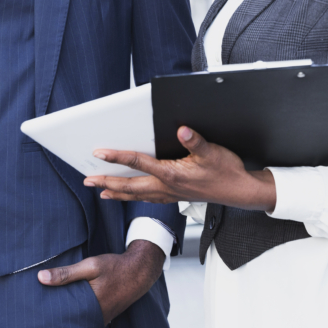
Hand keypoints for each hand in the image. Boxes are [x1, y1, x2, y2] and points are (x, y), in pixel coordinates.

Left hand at [36, 240, 164, 324]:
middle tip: (38, 311)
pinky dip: (79, 314)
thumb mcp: (91, 265)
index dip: (49, 313)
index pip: (63, 317)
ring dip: (68, 315)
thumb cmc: (115, 267)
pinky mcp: (106, 316)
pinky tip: (71, 307)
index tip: (35, 309)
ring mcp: (102, 319)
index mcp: (91, 308)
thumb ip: (66, 273)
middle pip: (70, 321)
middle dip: (56, 316)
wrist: (140, 271)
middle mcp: (97, 318)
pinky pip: (88, 319)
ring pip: (79, 321)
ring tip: (51, 310)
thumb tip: (40, 277)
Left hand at [85, 127, 276, 211]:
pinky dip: (132, 197)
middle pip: (129, 185)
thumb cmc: (226, 171)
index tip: (99, 153)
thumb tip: (182, 130)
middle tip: (88, 179)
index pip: (138, 163)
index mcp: (171, 174)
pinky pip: (147, 198)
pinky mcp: (174, 196)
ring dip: (116, 192)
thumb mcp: (212, 151)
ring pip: (136, 194)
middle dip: (107, 182)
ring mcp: (169, 194)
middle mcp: (166, 187)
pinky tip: (128, 195)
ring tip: (100, 191)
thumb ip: (195, 140)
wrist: (239, 191)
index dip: (117, 157)